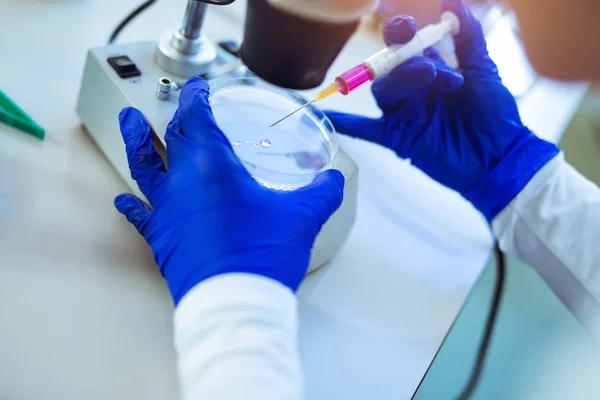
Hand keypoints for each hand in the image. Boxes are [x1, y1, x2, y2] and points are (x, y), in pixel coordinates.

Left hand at [114, 77, 343, 303]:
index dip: (194, 97)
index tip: (196, 88)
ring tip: (126, 123)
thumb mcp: (303, 216)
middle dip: (177, 116)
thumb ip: (322, 191)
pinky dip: (132, 206)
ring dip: (135, 142)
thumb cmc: (262, 255)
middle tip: (179, 107)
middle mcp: (183, 182)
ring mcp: (168, 210)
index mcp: (213, 166)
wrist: (235, 301)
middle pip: (173, 137)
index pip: (196, 117)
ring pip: (143, 168)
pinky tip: (123, 201)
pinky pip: (141, 216)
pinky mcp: (161, 238)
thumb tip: (332, 180)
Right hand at [326, 0, 558, 220]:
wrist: (500, 155)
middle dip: (404, 60)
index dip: (400, 32)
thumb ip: (467, 35)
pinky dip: (349, 123)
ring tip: (433, 78)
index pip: (403, 44)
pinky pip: (368, 130)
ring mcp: (403, 113)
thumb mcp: (483, 68)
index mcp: (429, 68)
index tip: (408, 27)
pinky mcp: (398, 138)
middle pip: (388, 66)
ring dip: (402, 80)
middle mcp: (412, 88)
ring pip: (383, 90)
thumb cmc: (494, 113)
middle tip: (429, 65)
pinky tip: (328, 117)